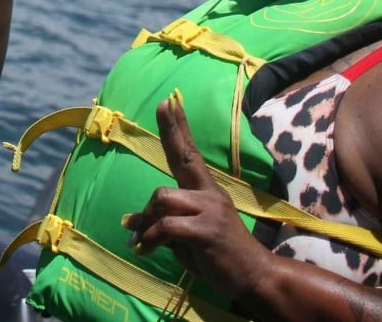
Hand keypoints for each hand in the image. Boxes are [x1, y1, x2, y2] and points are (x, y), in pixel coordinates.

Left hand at [122, 93, 273, 300]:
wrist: (254, 277)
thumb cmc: (217, 257)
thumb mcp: (183, 239)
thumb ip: (160, 224)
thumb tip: (127, 222)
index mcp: (205, 192)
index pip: (188, 154)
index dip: (179, 129)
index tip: (170, 102)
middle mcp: (210, 194)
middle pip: (184, 158)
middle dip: (171, 130)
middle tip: (163, 103)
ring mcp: (211, 209)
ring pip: (162, 198)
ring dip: (146, 222)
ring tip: (142, 243)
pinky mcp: (207, 230)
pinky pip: (166, 225)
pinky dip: (150, 238)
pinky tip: (145, 250)